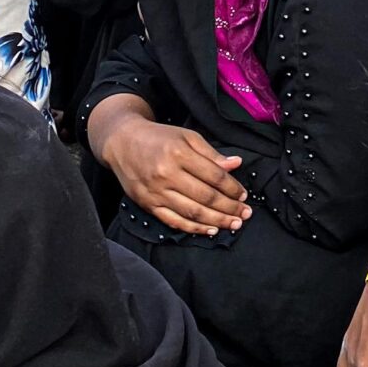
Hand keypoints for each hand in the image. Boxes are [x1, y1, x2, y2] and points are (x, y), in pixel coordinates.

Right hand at [104, 118, 251, 236]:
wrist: (122, 143)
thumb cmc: (159, 138)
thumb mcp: (187, 137)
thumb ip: (211, 153)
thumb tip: (236, 164)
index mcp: (179, 154)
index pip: (213, 176)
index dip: (232, 188)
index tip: (243, 195)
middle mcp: (167, 174)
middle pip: (205, 197)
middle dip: (229, 208)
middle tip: (245, 214)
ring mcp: (156, 192)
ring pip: (192, 212)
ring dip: (216, 221)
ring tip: (234, 224)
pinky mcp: (147, 204)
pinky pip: (174, 221)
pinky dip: (193, 228)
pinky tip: (210, 230)